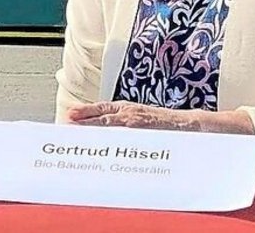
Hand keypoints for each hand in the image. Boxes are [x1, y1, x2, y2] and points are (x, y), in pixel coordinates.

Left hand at [66, 101, 201, 130]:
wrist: (189, 125)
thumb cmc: (161, 124)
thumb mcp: (137, 117)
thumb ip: (119, 122)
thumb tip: (97, 128)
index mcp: (125, 109)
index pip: (100, 109)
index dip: (84, 111)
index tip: (67, 115)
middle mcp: (129, 112)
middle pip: (101, 116)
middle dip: (83, 121)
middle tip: (66, 124)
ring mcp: (138, 122)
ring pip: (111, 125)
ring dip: (94, 129)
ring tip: (78, 133)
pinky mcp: (147, 131)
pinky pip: (127, 137)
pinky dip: (114, 139)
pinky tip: (103, 144)